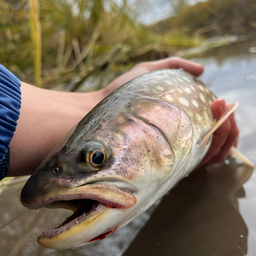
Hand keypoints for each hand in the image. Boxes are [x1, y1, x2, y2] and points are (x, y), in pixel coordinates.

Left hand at [102, 57, 238, 167]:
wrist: (102, 109)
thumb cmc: (122, 91)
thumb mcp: (149, 71)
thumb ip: (174, 65)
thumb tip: (202, 70)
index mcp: (180, 119)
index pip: (212, 125)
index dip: (224, 117)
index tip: (220, 102)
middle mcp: (180, 137)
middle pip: (217, 139)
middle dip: (228, 125)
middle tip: (222, 107)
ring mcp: (175, 151)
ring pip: (213, 151)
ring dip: (226, 134)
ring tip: (221, 113)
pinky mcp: (168, 160)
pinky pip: (200, 161)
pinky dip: (213, 149)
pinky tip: (212, 131)